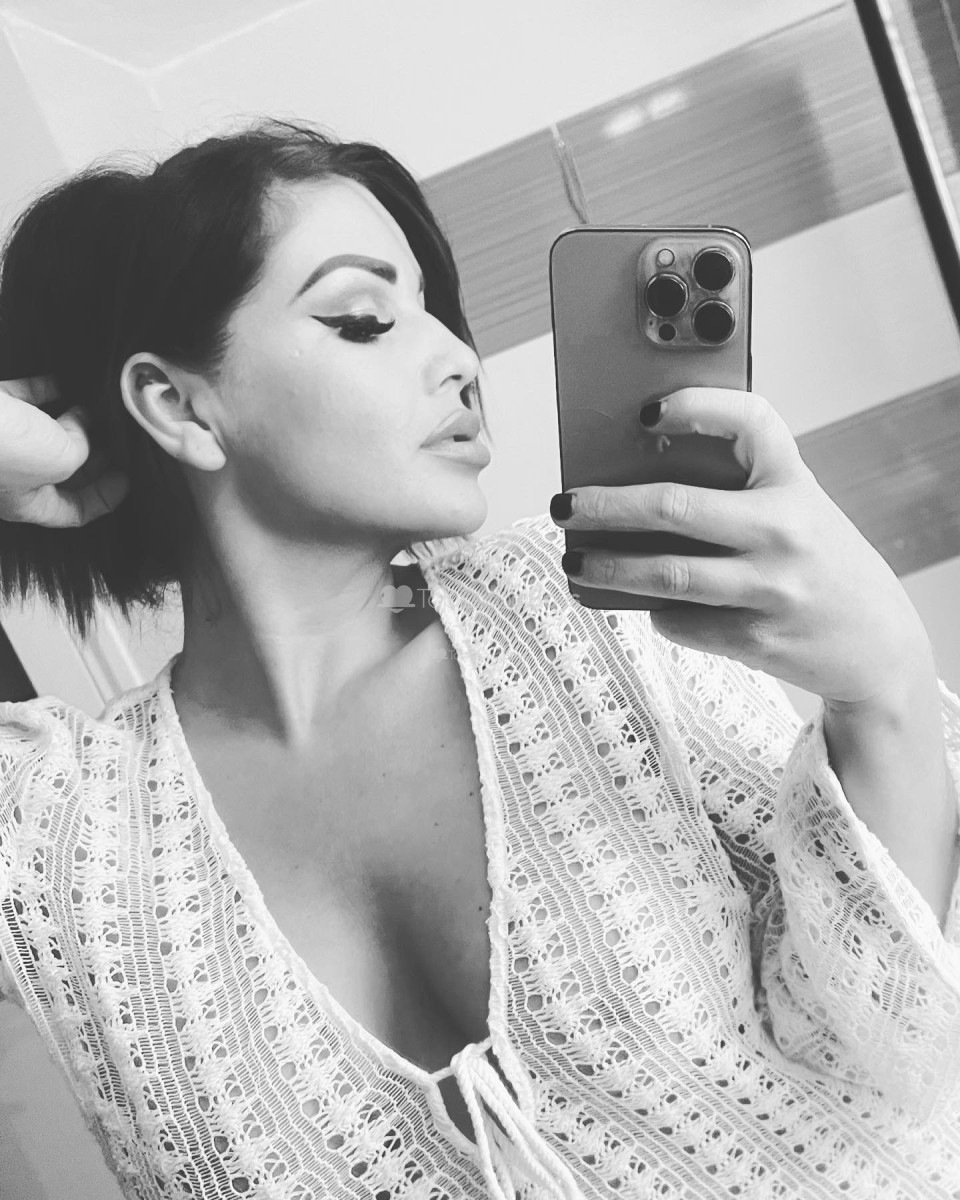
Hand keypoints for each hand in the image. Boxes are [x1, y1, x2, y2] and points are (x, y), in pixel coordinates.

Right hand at [0, 377, 127, 526]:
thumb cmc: (3, 449)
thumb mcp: (61, 461)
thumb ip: (80, 450)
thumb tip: (82, 426)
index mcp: (27, 505)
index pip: (74, 512)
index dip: (105, 498)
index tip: (126, 478)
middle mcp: (10, 477)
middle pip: (62, 473)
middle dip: (91, 459)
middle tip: (119, 442)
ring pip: (44, 435)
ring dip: (72, 422)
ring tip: (100, 411)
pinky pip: (24, 400)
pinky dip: (46, 391)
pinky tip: (67, 382)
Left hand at [551, 387, 932, 708]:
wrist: (877, 644)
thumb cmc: (821, 563)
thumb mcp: (797, 510)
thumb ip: (738, 492)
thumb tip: (636, 485)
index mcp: (795, 483)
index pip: (751, 421)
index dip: (695, 405)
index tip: (646, 413)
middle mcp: (785, 530)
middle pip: (675, 508)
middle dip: (606, 506)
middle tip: (566, 505)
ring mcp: (770, 588)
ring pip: (666, 575)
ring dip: (608, 568)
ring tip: (575, 561)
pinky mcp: (754, 637)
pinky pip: (681, 620)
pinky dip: (654, 611)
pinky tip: (643, 602)